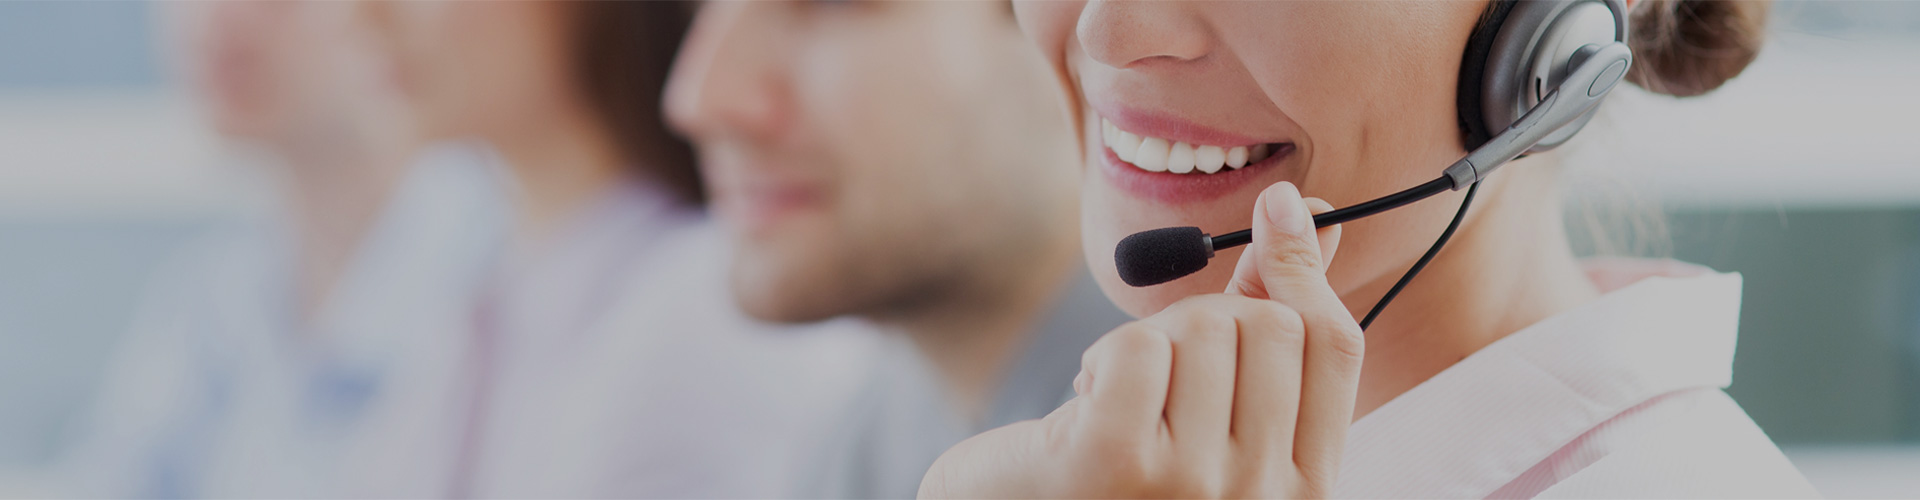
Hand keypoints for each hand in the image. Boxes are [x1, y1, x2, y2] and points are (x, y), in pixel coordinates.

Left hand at [919, 182, 1364, 497]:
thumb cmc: (1130, 457)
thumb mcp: (1217, 404)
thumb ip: (1272, 322)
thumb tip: (1312, 214)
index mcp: (1305, 484)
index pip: (1336, 344)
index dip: (1305, 267)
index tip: (1281, 212)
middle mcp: (1263, 495)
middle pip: (1271, 324)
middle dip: (1210, 311)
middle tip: (1165, 365)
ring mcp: (1194, 484)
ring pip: (1203, 325)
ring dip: (1151, 337)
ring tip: (1123, 395)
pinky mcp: (1118, 462)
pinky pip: (1139, 345)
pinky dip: (1106, 351)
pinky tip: (1089, 397)